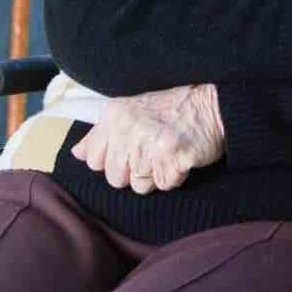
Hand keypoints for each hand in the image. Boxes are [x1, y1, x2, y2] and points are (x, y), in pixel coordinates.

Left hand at [71, 84, 225, 194]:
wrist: (215, 106)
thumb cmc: (173, 112)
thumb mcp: (130, 112)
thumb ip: (100, 134)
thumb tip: (77, 154)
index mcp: (114, 115)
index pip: (94, 161)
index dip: (115, 161)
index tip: (132, 148)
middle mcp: (128, 126)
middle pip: (115, 178)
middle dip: (136, 172)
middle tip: (154, 150)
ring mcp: (149, 141)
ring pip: (139, 185)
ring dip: (156, 175)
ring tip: (168, 152)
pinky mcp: (172, 155)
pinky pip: (164, 185)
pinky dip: (175, 176)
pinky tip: (181, 157)